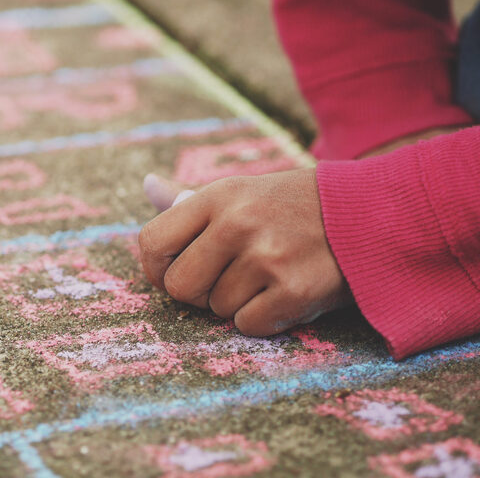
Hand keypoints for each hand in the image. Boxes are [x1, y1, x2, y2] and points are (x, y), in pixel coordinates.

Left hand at [139, 169, 352, 335]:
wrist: (364, 213)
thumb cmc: (289, 205)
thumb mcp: (239, 190)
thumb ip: (188, 199)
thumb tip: (147, 186)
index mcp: (218, 196)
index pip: (152, 242)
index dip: (156, 266)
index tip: (174, 270)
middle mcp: (237, 223)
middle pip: (179, 286)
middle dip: (197, 291)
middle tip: (224, 277)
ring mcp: (267, 257)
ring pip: (216, 309)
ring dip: (236, 301)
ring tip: (266, 275)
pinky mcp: (294, 291)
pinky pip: (248, 325)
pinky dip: (262, 317)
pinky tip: (282, 291)